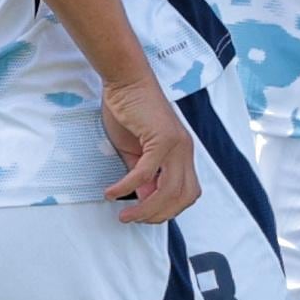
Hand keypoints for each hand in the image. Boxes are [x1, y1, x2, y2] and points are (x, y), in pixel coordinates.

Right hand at [98, 77, 198, 223]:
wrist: (127, 80)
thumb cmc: (130, 111)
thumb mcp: (136, 151)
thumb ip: (144, 175)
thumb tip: (144, 198)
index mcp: (183, 154)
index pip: (187, 193)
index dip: (169, 209)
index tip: (145, 215)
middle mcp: (185, 151)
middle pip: (182, 197)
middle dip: (158, 215)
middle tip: (133, 219)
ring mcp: (177, 145)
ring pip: (168, 190)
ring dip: (145, 208)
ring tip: (125, 215)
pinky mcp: (162, 139)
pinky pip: (146, 173)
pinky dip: (128, 186)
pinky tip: (112, 192)